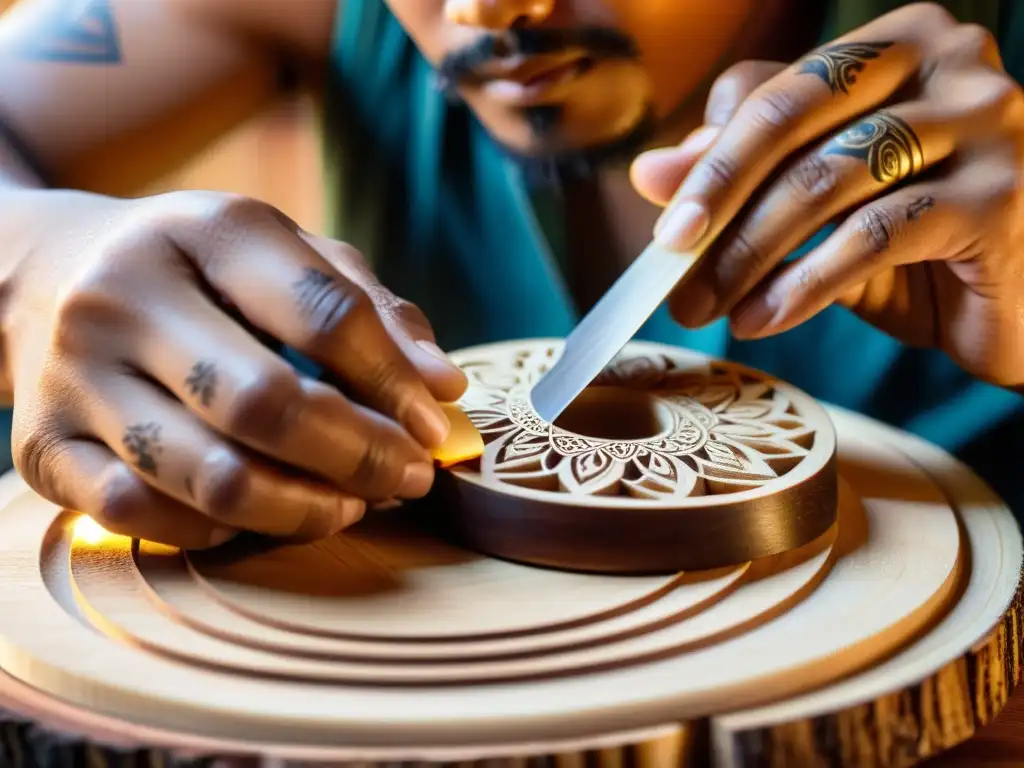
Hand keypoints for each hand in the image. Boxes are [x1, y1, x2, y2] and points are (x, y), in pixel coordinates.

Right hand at [5, 190, 467, 548]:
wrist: (51, 274)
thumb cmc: (204, 272)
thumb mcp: (286, 258)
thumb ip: (371, 311)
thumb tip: (443, 388)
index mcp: (205, 231)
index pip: (324, 315)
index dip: (393, 384)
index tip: (431, 428)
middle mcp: (126, 296)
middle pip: (265, 405)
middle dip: (359, 457)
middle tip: (405, 480)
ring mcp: (74, 374)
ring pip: (210, 478)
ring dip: (304, 509)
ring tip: (349, 504)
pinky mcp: (41, 445)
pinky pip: (144, 518)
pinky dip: (222, 531)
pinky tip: (264, 513)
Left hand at [631, 2, 1023, 389]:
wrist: (1019, 299)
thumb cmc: (920, 243)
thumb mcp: (825, 205)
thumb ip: (749, 179)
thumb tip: (651, 172)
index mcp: (899, 45)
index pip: (774, 91)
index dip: (708, 161)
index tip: (665, 227)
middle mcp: (950, 61)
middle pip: (793, 115)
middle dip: (718, 197)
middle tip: (669, 262)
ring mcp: (985, 124)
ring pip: (827, 179)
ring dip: (750, 252)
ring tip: (708, 305)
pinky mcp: (1000, 196)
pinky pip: (875, 236)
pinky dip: (805, 283)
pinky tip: (762, 319)